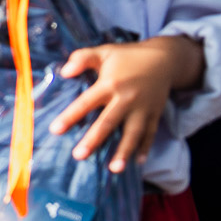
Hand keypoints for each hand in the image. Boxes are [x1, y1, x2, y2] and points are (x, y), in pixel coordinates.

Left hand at [50, 35, 203, 173]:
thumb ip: (82, 58)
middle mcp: (127, 98)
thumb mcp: (104, 52)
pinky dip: (145, 148)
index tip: (55, 130)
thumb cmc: (127, 57)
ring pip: (133, 132)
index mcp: (110, 83)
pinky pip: (150, 133)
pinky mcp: (155, 113)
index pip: (86, 102)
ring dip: (124, 151)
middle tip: (79, 155)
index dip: (71, 116)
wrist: (166, 58)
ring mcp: (143, 107)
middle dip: (94, 139)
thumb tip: (64, 71)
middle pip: (109, 121)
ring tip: (115, 169)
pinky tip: (138, 163)